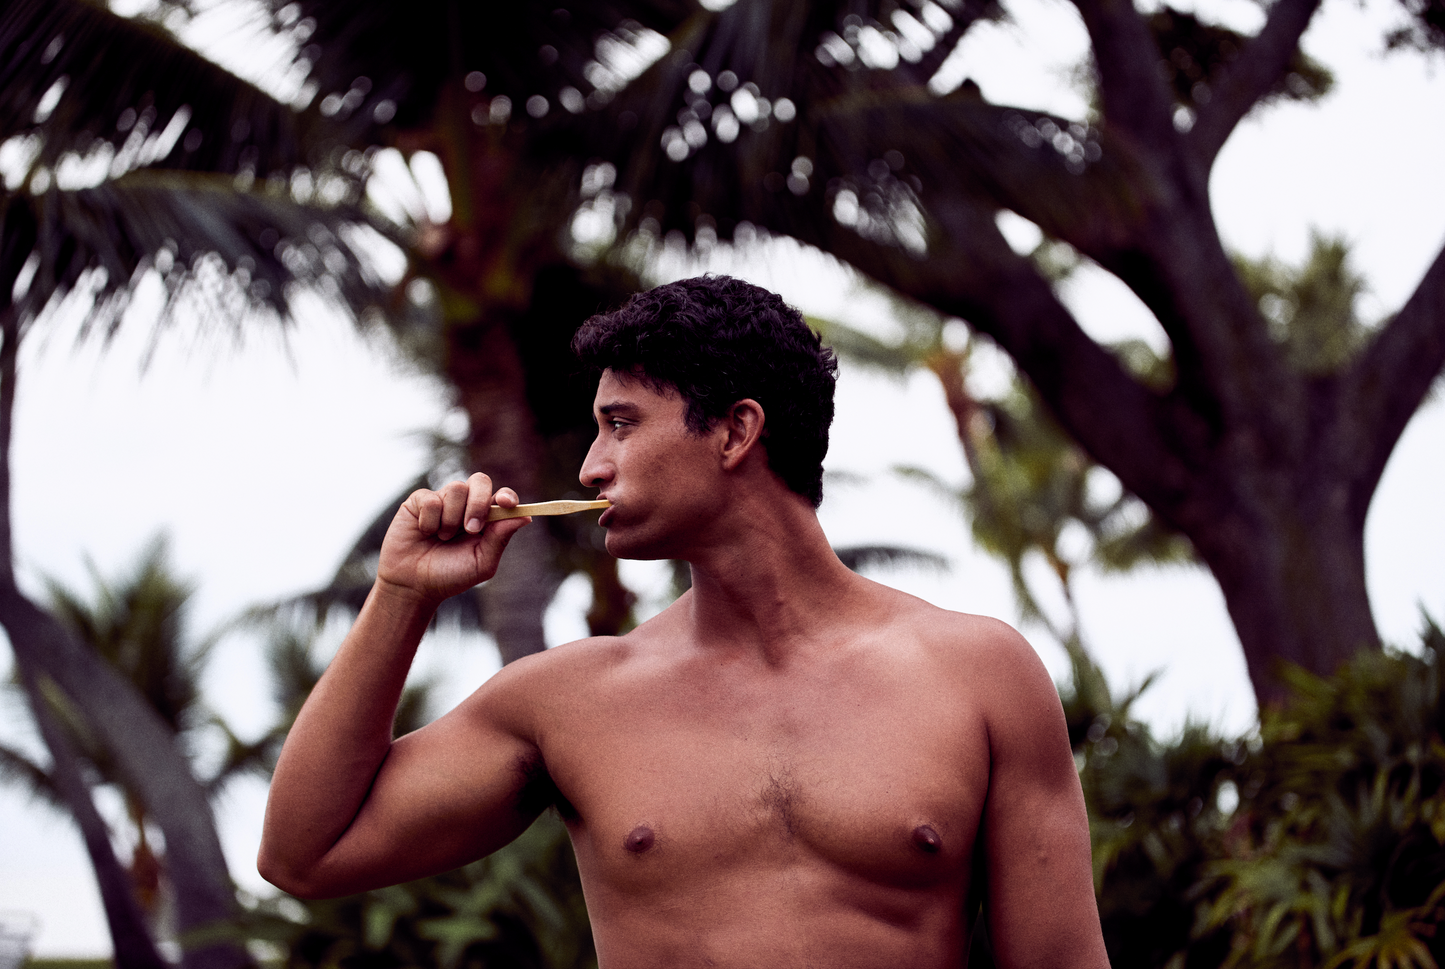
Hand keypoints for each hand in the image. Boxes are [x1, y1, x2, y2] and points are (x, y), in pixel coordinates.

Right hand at [375, 472, 529, 606]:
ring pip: (456, 489)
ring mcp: (443, 500)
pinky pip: (430, 499)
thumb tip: (526, 517)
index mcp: (486, 518)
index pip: (502, 496)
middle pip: (480, 481)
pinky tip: (425, 532)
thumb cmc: (449, 576)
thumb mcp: (481, 563)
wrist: (413, 584)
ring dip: (451, 519)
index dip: (507, 495)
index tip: (507, 504)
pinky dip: (430, 520)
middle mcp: (466, 505)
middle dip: (478, 503)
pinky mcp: (420, 501)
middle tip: (471, 529)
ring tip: (442, 538)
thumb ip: (500, 539)